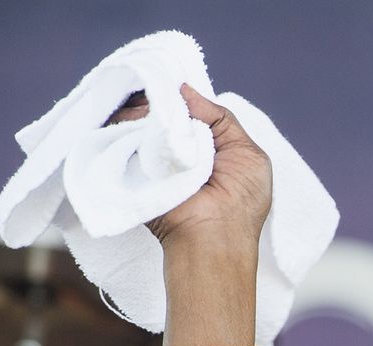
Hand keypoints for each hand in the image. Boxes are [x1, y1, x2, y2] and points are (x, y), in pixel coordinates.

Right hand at [105, 84, 270, 250]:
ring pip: (140, 121)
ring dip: (142, 111)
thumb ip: (221, 118)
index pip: (186, 110)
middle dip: (156, 98)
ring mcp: (155, 158)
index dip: (177, 94)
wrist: (213, 238)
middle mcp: (180, 150)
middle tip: (151, 88)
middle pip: (160, 111)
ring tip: (146, 108)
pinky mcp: (133, 168)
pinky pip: (124, 137)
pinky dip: (126, 124)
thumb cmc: (241, 201)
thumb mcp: (248, 153)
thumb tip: (184, 90)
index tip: (167, 81)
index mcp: (208, 146)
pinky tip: (132, 117)